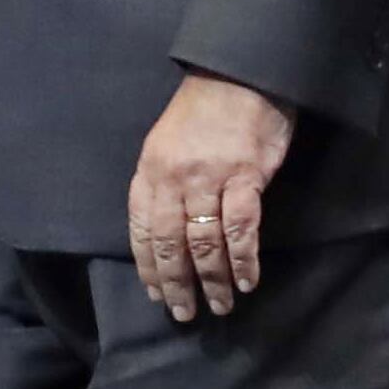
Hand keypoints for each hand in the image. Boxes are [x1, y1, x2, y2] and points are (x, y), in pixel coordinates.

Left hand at [127, 70, 294, 321]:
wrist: (239, 74)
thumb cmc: (202, 110)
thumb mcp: (166, 143)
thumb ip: (162, 183)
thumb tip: (164, 231)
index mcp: (150, 170)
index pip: (141, 228)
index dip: (148, 265)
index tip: (156, 293)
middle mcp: (174, 178)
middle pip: (169, 242)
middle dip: (176, 283)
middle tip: (184, 313)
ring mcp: (209, 178)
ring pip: (204, 242)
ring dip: (212, 281)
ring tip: (220, 306)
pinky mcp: (246, 177)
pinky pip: (241, 229)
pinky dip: (243, 260)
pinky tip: (247, 281)